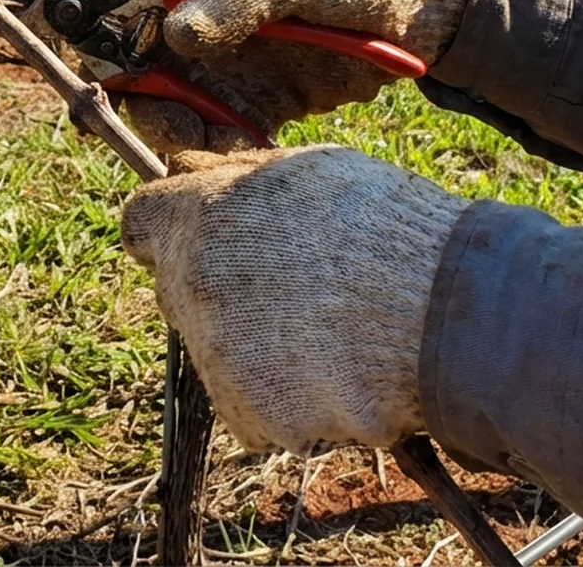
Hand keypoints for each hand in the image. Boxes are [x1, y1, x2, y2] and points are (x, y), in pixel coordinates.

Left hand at [121, 146, 470, 452]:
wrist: (442, 313)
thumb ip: (234, 174)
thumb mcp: (307, 171)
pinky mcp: (250, 414)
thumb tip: (184, 169)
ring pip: (218, 352)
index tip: (200, 235)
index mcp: (200, 219)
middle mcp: (193, 286)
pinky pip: (253, 406)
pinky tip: (335, 372)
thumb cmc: (385, 227)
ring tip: (330, 330)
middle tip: (290, 286)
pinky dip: (286, 399)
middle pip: (178, 291)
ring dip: (256, 346)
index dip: (170, 228)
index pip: (140, 224)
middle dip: (218, 288)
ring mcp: (218, 355)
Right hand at [124, 0, 472, 153]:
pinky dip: (231, 156)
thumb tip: (175, 35)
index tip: (120, 87)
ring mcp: (237, 69)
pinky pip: (233, 138)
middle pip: (152, 79)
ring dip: (192, 141)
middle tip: (181, 136)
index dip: (112, 50)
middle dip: (157, 111)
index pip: (132, 17)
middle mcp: (206, 29)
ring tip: (215, 156)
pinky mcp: (269, 105)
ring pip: (188, 116)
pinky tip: (245, 166)